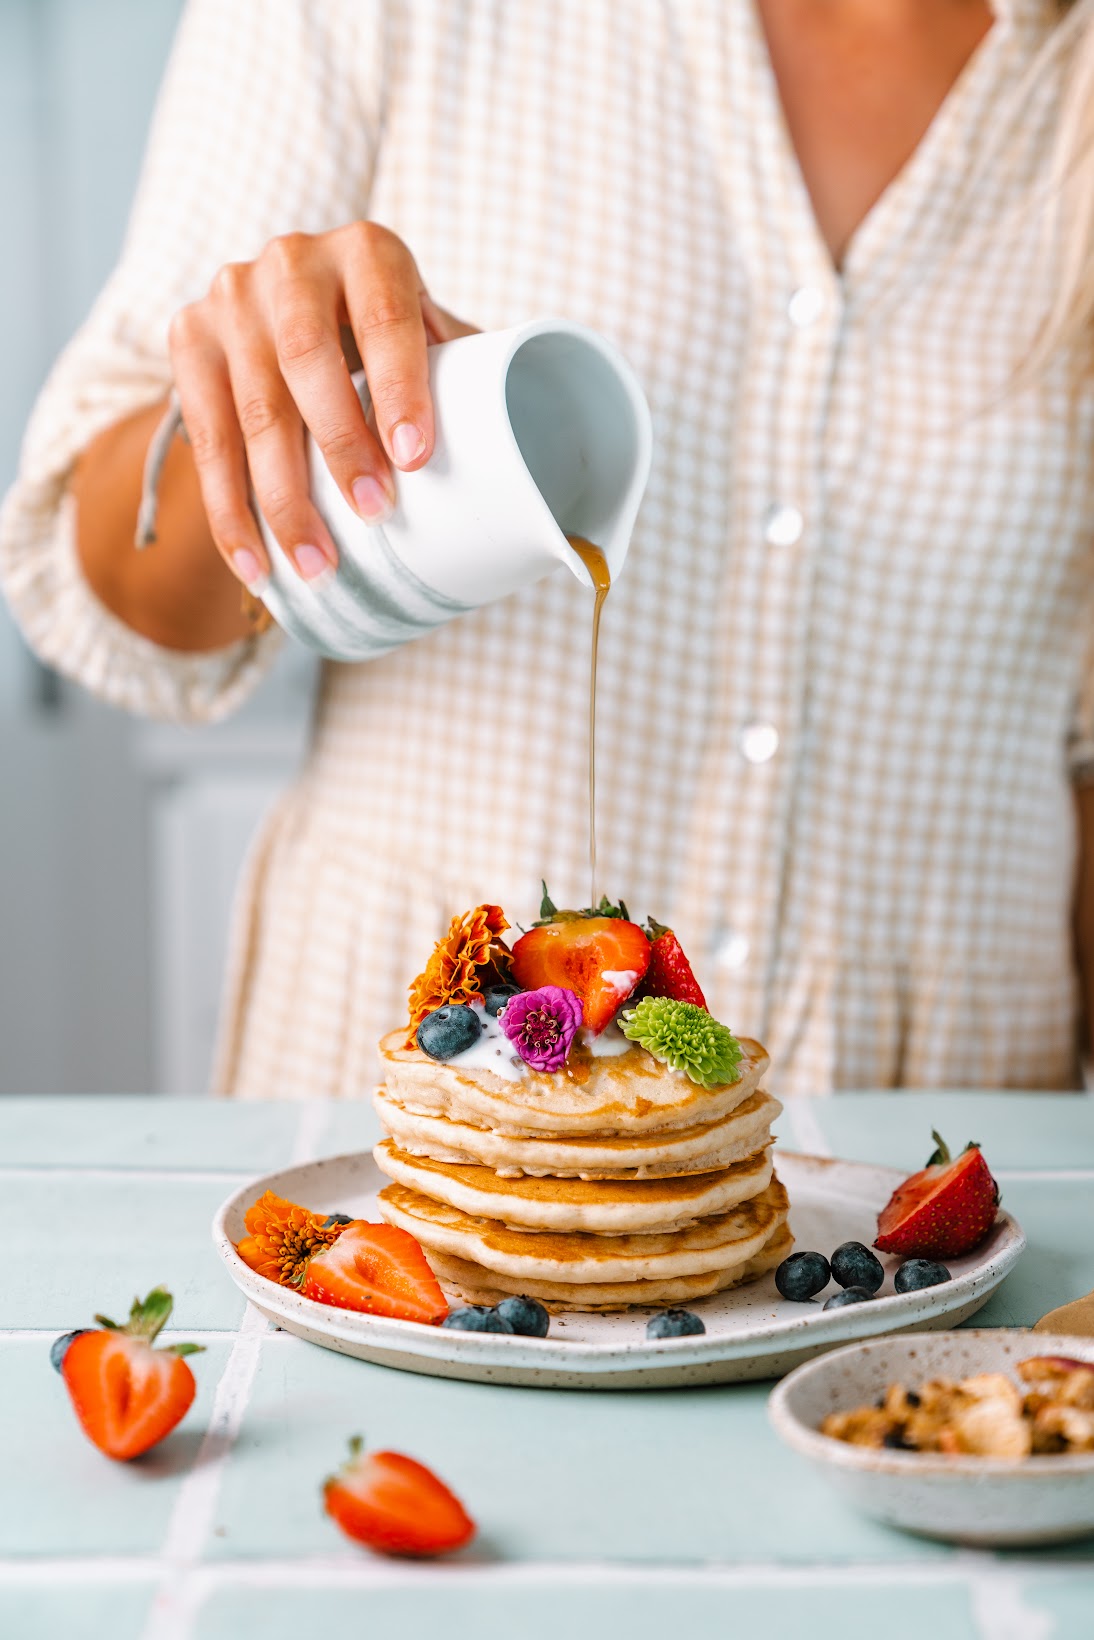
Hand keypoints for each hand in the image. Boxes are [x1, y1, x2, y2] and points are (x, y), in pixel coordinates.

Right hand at [167, 223, 474, 587]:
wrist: (281, 316)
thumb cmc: (382, 340)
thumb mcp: (425, 337)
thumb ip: (465, 372)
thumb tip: (524, 451)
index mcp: (366, 252)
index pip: (384, 316)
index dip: (399, 386)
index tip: (415, 458)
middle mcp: (291, 263)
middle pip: (308, 361)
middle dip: (342, 447)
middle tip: (375, 515)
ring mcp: (230, 300)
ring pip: (253, 412)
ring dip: (285, 500)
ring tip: (318, 566)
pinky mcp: (187, 342)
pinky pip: (207, 443)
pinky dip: (230, 514)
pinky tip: (257, 565)